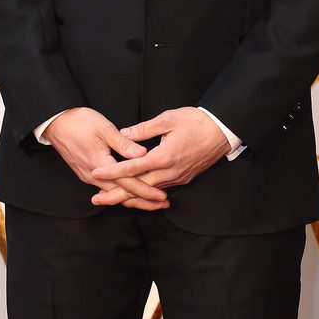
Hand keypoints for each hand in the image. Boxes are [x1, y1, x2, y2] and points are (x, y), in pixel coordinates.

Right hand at [45, 107, 169, 210]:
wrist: (55, 122)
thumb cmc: (79, 122)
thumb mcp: (105, 129)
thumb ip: (124, 144)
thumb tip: (143, 154)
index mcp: (100, 164)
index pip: (128, 183)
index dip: (147, 191)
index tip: (161, 197)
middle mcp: (93, 176)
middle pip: (122, 195)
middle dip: (143, 201)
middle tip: (162, 204)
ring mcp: (88, 176)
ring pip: (114, 193)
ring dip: (133, 198)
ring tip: (151, 201)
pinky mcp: (85, 173)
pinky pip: (106, 188)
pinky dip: (121, 192)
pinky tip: (131, 192)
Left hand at [90, 107, 230, 201]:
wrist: (223, 130)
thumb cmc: (197, 121)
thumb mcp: (168, 118)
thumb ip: (144, 129)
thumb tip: (125, 133)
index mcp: (164, 157)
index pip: (132, 168)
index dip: (111, 172)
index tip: (95, 174)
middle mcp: (170, 171)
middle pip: (138, 188)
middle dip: (116, 195)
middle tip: (96, 200)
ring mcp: (177, 177)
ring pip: (149, 191)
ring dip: (130, 196)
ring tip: (111, 198)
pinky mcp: (183, 177)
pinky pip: (160, 188)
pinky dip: (146, 192)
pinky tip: (136, 193)